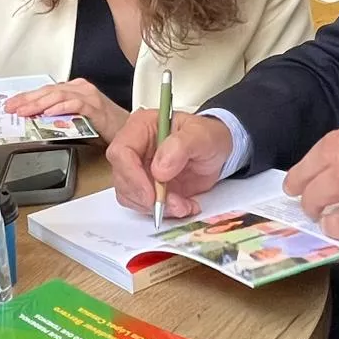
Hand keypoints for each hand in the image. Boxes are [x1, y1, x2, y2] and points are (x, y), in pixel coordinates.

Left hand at [2, 78, 128, 139]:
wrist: (127, 131)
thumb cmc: (102, 127)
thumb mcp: (74, 120)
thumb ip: (57, 118)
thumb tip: (34, 122)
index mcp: (74, 89)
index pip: (45, 91)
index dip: (26, 97)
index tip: (10, 104)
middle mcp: (80, 88)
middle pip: (48, 90)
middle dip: (27, 99)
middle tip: (11, 108)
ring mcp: (89, 96)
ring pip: (58, 95)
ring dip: (39, 104)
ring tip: (25, 111)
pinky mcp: (96, 106)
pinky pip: (75, 104)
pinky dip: (61, 108)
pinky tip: (49, 113)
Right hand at [106, 110, 232, 218]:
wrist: (217, 151)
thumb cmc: (207, 137)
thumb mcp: (201, 136)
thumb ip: (180, 146)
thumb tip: (159, 169)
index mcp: (141, 127)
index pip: (121, 151)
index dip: (131, 176)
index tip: (151, 194)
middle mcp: (134, 148)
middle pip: (121, 178)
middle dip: (146, 197)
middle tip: (173, 204)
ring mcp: (137, 169)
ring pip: (130, 195)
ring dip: (156, 207)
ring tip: (183, 204)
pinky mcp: (145, 187)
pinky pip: (143, 206)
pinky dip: (163, 211)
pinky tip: (182, 205)